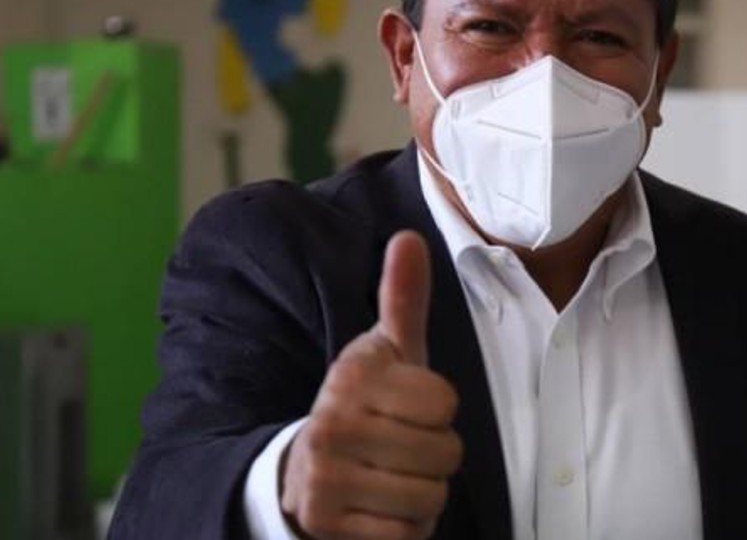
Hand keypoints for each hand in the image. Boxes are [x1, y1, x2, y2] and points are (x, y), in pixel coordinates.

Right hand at [281, 231, 461, 538]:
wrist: (302, 477)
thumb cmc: (364, 408)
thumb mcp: (386, 353)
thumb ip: (403, 299)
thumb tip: (409, 237)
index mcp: (353, 376)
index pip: (445, 401)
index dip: (438, 411)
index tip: (407, 410)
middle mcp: (333, 422)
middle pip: (445, 453)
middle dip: (433, 459)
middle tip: (399, 451)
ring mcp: (326, 477)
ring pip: (430, 499)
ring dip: (420, 498)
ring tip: (389, 480)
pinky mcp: (326, 525)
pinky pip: (405, 536)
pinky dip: (402, 530)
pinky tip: (378, 511)